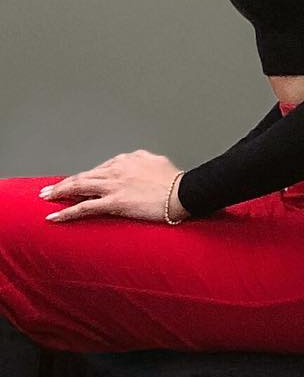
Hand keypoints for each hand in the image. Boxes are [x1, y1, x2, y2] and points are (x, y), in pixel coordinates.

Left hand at [38, 150, 189, 223]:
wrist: (184, 193)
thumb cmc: (176, 182)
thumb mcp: (158, 163)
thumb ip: (144, 162)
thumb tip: (141, 164)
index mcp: (128, 159)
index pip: (101, 167)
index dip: (87, 177)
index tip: (78, 183)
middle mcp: (118, 168)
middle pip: (84, 175)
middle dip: (64, 183)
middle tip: (48, 190)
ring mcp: (115, 185)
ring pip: (79, 186)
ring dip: (59, 192)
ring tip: (45, 198)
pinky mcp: (115, 202)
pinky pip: (85, 207)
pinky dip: (67, 212)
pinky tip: (55, 217)